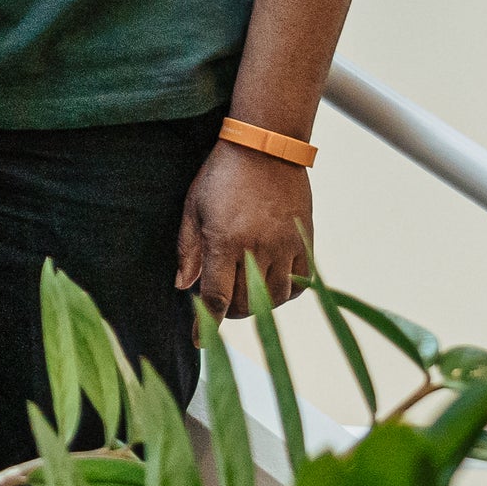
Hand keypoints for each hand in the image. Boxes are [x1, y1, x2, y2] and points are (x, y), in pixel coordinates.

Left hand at [178, 142, 313, 316]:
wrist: (265, 146)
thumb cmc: (222, 174)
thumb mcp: (193, 206)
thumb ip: (187, 249)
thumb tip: (182, 285)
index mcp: (224, 241)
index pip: (216, 297)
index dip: (206, 324)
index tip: (199, 339)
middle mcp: (256, 249)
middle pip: (246, 304)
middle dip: (230, 311)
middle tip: (222, 298)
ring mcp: (284, 245)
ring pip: (275, 298)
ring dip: (259, 304)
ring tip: (246, 292)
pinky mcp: (304, 240)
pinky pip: (301, 281)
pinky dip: (287, 291)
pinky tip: (272, 284)